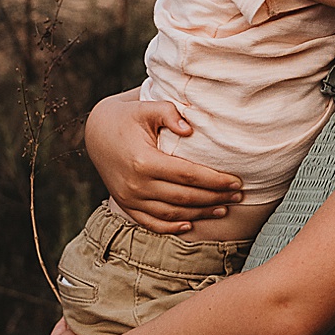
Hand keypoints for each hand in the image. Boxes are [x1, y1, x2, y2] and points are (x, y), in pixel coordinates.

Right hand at [84, 93, 243, 231]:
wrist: (96, 133)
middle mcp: (136, 185)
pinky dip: (172, 227)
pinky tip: (191, 224)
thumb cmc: (127, 117)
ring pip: (172, 214)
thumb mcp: (146, 107)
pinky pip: (151, 222)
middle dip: (215, 198)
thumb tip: (190, 129)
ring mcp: (129, 198)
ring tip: (223, 208)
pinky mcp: (125, 205)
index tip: (236, 181)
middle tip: (238, 196)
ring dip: (200, 213)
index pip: (189, 175)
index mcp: (144, 161)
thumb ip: (169, 113)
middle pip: (185, 197)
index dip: (215, 180)